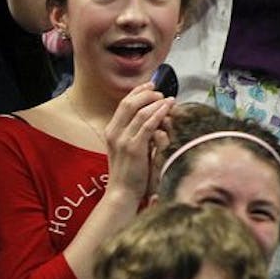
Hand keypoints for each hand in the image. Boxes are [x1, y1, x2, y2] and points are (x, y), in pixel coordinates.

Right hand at [103, 82, 173, 201]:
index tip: (151, 85)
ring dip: (156, 102)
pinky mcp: (134, 147)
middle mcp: (114, 133)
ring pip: (140, 111)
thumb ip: (135, 134)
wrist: (121, 192)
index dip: (137, 92)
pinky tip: (168, 108)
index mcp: (110, 131)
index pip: (123, 104)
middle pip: (129, 103)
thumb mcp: (127, 149)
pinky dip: (158, 114)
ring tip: (169, 100)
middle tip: (161, 92)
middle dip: (146, 93)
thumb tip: (152, 121)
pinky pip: (148, 125)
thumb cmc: (128, 173)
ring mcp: (123, 140)